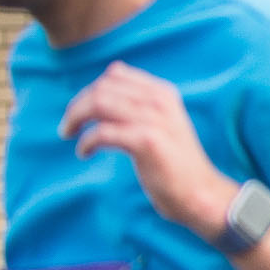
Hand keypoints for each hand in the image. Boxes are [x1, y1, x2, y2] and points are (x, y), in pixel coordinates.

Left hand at [60, 63, 237, 241]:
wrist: (201, 195)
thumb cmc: (176, 165)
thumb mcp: (162, 124)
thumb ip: (140, 104)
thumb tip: (106, 82)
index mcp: (163, 93)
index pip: (116, 74)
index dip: (91, 89)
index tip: (82, 110)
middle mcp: (160, 101)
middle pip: (102, 87)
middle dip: (77, 104)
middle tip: (68, 126)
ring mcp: (155, 119)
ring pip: (98, 103)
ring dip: (75, 118)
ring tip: (68, 134)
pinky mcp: (147, 141)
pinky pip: (103, 132)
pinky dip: (86, 142)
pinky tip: (84, 153)